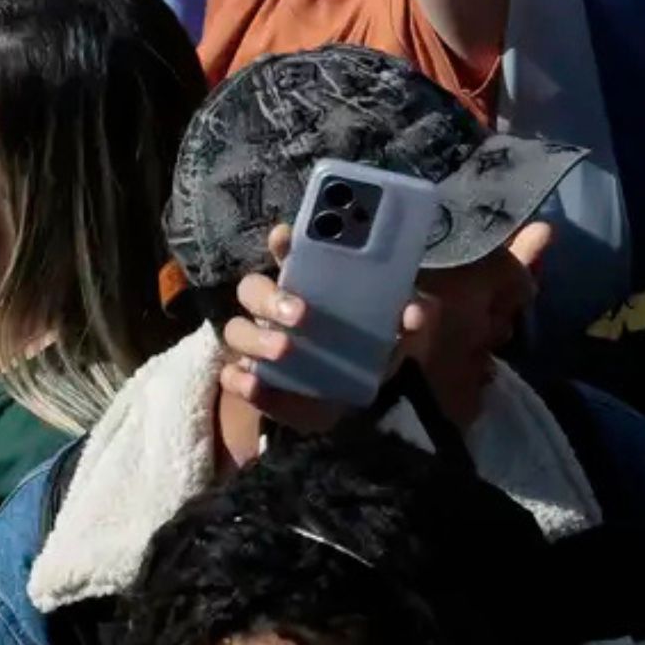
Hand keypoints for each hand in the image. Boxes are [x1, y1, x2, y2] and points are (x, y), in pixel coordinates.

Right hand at [218, 224, 439, 433]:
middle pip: (253, 289)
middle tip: (300, 312)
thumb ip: (412, 313)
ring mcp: (261, 344)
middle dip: (271, 296)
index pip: (287, 251)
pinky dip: (239, 379)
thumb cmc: (375, 349)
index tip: (285, 236)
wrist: (364, 407)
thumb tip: (413, 313)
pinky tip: (254, 383)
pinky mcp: (256, 382)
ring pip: (237, 330)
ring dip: (258, 337)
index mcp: (309, 283)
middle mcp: (277, 308)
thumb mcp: (401, 329)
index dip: (283, 241)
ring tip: (285, 349)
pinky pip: (232, 375)